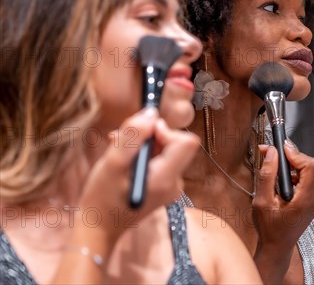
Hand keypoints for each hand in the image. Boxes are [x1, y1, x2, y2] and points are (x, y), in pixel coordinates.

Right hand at [78, 107, 198, 241]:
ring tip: (119, 148)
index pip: (186, 142)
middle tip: (123, 139)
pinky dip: (144, 155)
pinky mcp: (163, 187)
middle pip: (177, 144)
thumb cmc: (102, 198)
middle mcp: (175, 182)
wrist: (99, 228)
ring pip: (167, 151)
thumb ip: (133, 136)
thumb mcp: (113, 163)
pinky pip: (161, 161)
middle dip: (152, 136)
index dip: (166, 131)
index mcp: (167, 178)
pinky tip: (125, 159)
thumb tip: (151, 113)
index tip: (143, 133)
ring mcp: (171, 186)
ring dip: (144, 145)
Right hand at [252, 142, 313, 280]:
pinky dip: (293, 174)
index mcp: (306, 199)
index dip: (296, 153)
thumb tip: (271, 152)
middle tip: (271, 155)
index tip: (280, 149)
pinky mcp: (313, 199)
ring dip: (291, 166)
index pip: (311, 165)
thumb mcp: (262, 202)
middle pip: (310, 165)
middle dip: (291, 158)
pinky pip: (306, 178)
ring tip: (274, 171)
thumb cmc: (269, 228)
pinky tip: (280, 182)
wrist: (277, 247)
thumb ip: (267, 175)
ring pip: (308, 170)